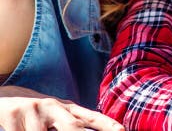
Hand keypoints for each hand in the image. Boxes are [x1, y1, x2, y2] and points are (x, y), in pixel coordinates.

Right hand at [0, 86, 123, 130]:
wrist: (2, 97)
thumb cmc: (33, 114)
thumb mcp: (55, 118)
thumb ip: (72, 124)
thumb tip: (90, 130)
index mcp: (67, 108)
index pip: (92, 118)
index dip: (108, 125)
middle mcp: (54, 106)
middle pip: (73, 127)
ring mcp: (34, 109)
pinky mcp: (13, 113)